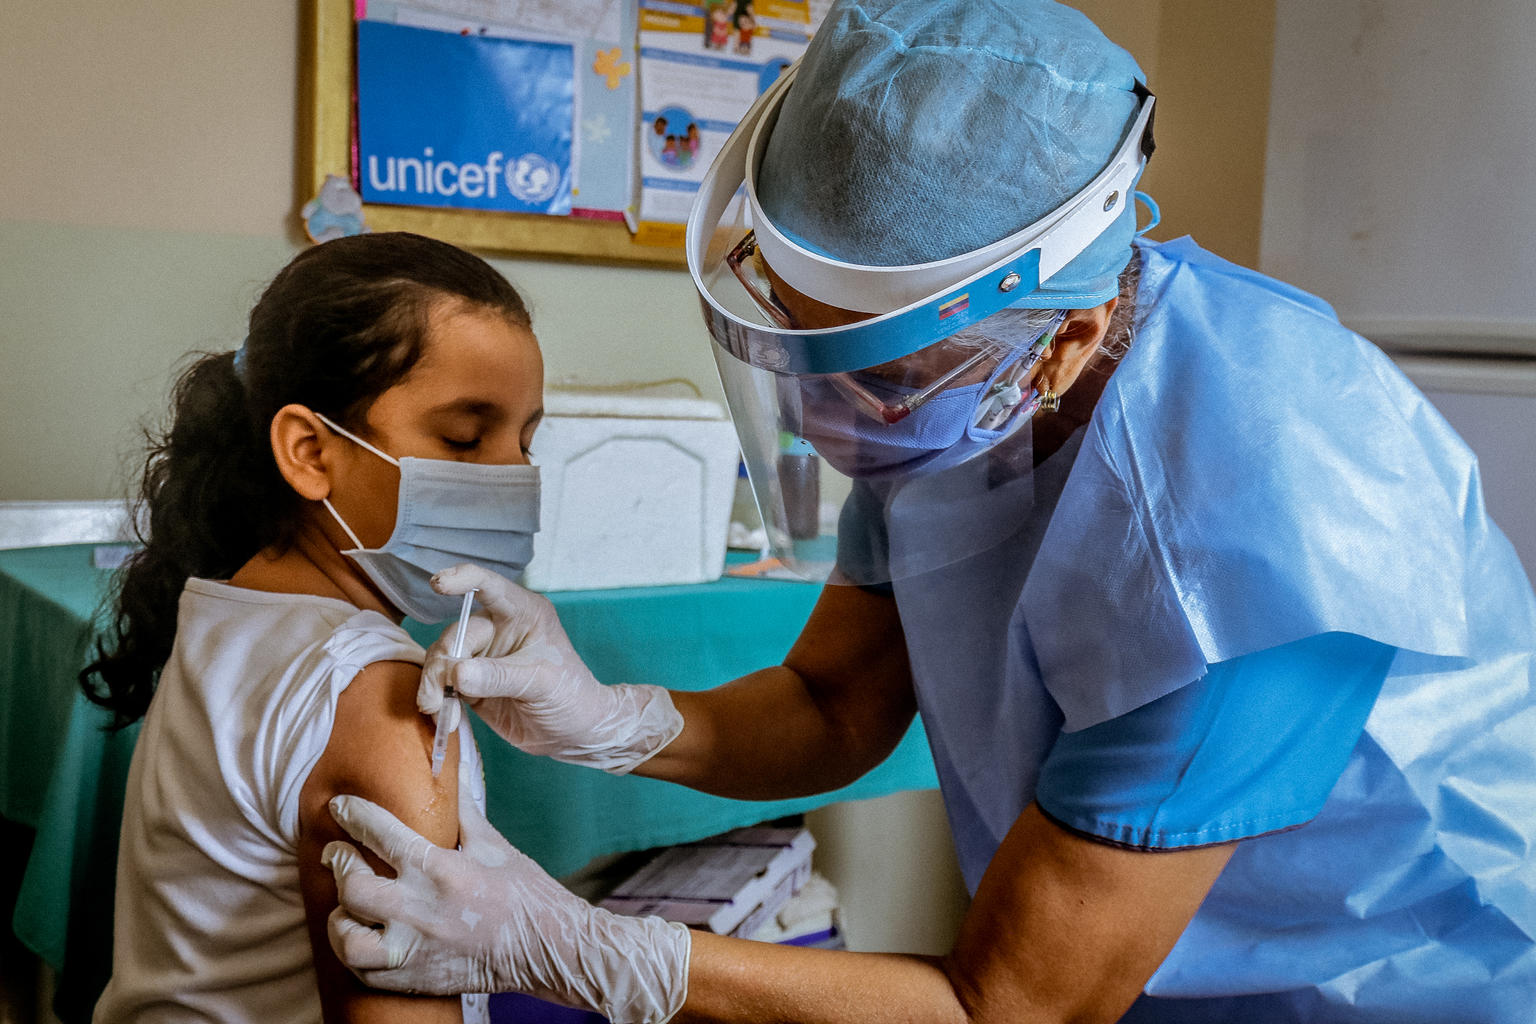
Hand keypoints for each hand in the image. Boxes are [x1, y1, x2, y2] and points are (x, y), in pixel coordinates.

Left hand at [322, 770, 690, 1022]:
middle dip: (339, 866)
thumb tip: (454, 769)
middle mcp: (422, 910)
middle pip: (353, 889)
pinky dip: (355, 954)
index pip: (380, 832)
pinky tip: (363, 936)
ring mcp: (416, 950)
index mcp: (441, 869)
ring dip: (340, 920)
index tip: (340, 807)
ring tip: (346, 907)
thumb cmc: (524, 892)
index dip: (352, 814)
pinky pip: (364, 972)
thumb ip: (464, 810)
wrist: (548, 947)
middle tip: (338, 855)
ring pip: (348, 940)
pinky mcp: (415, 978)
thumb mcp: (494, 844)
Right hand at [420, 563, 683, 773]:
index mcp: (523, 613)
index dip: (464, 579)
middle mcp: (498, 627)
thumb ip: (499, 676)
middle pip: (456, 634)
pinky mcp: (470, 681)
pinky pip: (441, 682)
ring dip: (433, 684)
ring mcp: (482, 655)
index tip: (438, 584)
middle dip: (442, 665)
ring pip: (441, 658)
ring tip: (437, 711)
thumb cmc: (570, 695)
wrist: (573, 732)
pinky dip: (436, 699)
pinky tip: (444, 719)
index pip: (489, 586)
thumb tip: (456, 673)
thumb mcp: (540, 682)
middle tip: (437, 697)